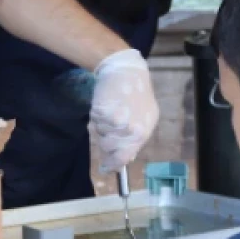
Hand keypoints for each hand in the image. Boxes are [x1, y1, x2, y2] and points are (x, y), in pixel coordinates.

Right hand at [89, 49, 159, 172]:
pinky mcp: (105, 112)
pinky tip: (105, 106)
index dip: (114, 163)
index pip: (126, 156)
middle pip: (110, 148)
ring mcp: (119, 121)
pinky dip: (96, 118)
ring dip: (100, 128)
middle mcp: (133, 129)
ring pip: (101, 135)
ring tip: (108, 113)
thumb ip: (134, 138)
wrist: (125, 70)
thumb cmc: (134, 94)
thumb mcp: (143, 117)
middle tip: (104, 130)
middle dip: (104, 144)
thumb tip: (125, 159)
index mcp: (145, 131)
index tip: (105, 167)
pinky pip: (95, 123)